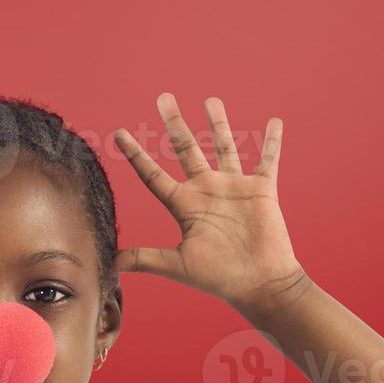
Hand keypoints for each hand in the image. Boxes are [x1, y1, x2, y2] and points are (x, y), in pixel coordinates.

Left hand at [113, 93, 304, 310]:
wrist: (259, 285)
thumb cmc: (219, 278)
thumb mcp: (177, 265)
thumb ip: (145, 259)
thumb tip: (110, 264)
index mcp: (185, 206)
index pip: (154, 175)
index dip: (137, 155)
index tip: (119, 134)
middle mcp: (207, 191)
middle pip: (187, 149)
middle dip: (174, 123)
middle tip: (163, 97)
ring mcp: (234, 188)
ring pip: (224, 147)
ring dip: (218, 124)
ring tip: (210, 100)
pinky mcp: (261, 190)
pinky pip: (268, 160)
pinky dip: (272, 142)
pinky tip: (274, 122)